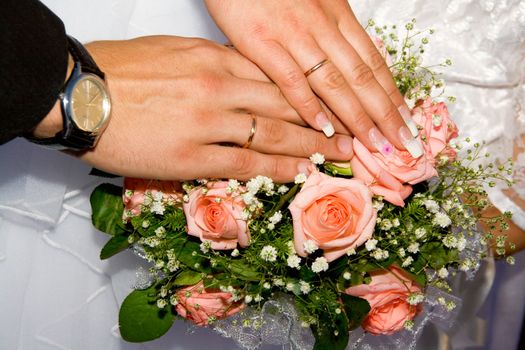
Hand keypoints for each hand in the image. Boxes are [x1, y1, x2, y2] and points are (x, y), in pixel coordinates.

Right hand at [51, 36, 353, 181]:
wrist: (80, 92)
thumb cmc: (121, 70)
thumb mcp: (173, 53)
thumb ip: (212, 64)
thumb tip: (240, 76)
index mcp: (213, 58)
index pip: (274, 77)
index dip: (308, 93)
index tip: (331, 104)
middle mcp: (218, 86)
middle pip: (284, 104)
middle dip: (323, 120)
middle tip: (353, 133)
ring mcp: (207, 121)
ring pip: (272, 133)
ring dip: (310, 147)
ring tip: (338, 156)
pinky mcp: (190, 155)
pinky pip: (245, 161)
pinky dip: (276, 168)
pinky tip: (298, 173)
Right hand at [205, 0, 422, 157]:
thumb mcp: (313, 3)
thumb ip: (331, 34)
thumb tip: (348, 71)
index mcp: (337, 16)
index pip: (373, 62)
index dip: (393, 95)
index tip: (407, 123)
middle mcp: (322, 26)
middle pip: (362, 77)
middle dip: (386, 114)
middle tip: (405, 145)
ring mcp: (293, 35)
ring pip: (333, 82)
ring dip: (358, 118)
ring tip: (375, 145)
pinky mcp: (261, 42)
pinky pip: (290, 79)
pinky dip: (308, 106)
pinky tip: (323, 129)